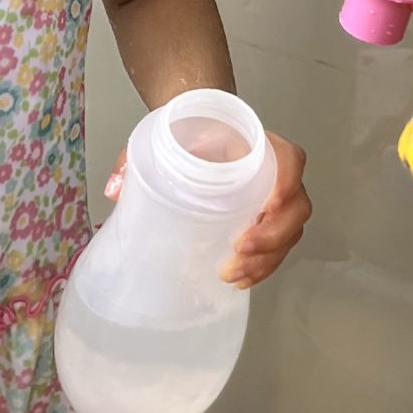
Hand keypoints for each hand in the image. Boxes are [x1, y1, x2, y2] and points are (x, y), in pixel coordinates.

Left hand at [104, 131, 311, 290]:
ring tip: (234, 274)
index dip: (287, 183)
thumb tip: (116, 188)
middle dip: (272, 236)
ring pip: (290, 232)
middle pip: (296, 207)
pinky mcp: (266, 221)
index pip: (289, 159)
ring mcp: (274, 200)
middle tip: (239, 252)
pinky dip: (263, 266)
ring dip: (267, 258)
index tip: (267, 206)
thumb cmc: (185, 134)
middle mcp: (274, 172)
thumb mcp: (158, 138)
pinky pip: (278, 246)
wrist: (196, 133)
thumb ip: (135, 159)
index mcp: (256, 144)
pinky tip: (241, 279)